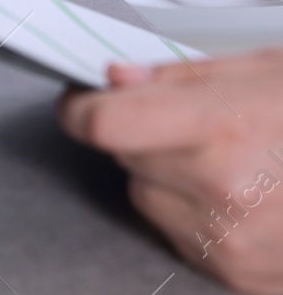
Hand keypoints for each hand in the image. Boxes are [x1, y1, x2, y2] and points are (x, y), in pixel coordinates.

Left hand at [60, 49, 282, 292]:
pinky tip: (248, 196)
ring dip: (167, 178)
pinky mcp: (238, 275)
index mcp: (221, 128)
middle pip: (122, 158)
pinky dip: (196, 215)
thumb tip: (116, 79)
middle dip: (142, 135)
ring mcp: (229, 241)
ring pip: (146, 198)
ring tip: (233, 160)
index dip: (82, 107)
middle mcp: (219, 190)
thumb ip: (180, 77)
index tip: (84, 98)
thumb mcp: (263, 70)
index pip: (101, 125)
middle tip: (194, 123)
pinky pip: (179, 236)